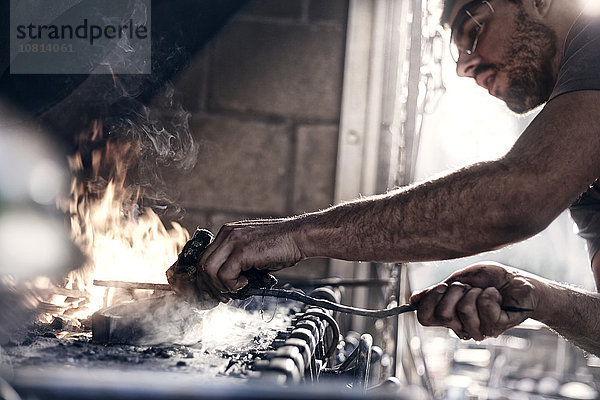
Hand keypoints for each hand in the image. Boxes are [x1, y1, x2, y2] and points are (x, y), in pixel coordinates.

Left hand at [199, 219, 304, 294]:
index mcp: (228, 233)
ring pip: (208, 270)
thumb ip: (237, 262)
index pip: (204, 257)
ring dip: (220, 286)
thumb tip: (227, 284)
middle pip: (202, 264)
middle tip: (223, 296)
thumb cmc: (282, 246)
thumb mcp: (253, 251)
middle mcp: (227, 234)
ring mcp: (233, 241)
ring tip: (236, 290)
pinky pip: (224, 274)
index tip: (215, 291)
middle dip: (209, 286)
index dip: (207, 279)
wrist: (299, 237)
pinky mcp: (242, 251)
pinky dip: (232, 285)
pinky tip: (246, 283)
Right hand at [409, 262, 538, 340]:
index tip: (442, 287)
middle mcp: (460, 326)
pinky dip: (490, 294)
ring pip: (463, 311)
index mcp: (448, 315)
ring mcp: (478, 329)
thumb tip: (413, 299)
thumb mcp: (457, 280)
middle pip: (442, 314)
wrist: (516, 280)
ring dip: (474, 292)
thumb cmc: (489, 280)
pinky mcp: (496, 327)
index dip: (430, 300)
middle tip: (468, 288)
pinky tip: (497, 296)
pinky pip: (484, 308)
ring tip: (485, 292)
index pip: (425, 318)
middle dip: (454, 292)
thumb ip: (436, 291)